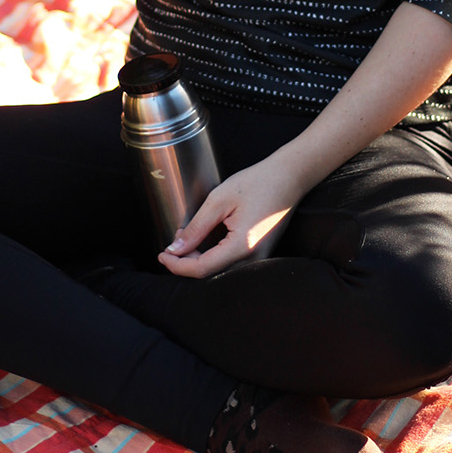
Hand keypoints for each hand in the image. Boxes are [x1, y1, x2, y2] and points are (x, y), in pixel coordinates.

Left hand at [158, 156, 298, 278]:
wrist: (288, 177)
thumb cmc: (257, 183)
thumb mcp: (219, 201)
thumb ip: (196, 227)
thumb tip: (176, 249)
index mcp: (242, 246)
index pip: (202, 269)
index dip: (178, 265)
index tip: (163, 254)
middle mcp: (254, 259)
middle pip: (211, 274)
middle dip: (187, 262)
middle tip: (175, 240)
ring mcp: (260, 259)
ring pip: (220, 272)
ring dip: (199, 259)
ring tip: (188, 237)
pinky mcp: (261, 254)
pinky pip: (232, 264)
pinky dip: (213, 256)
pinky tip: (206, 240)